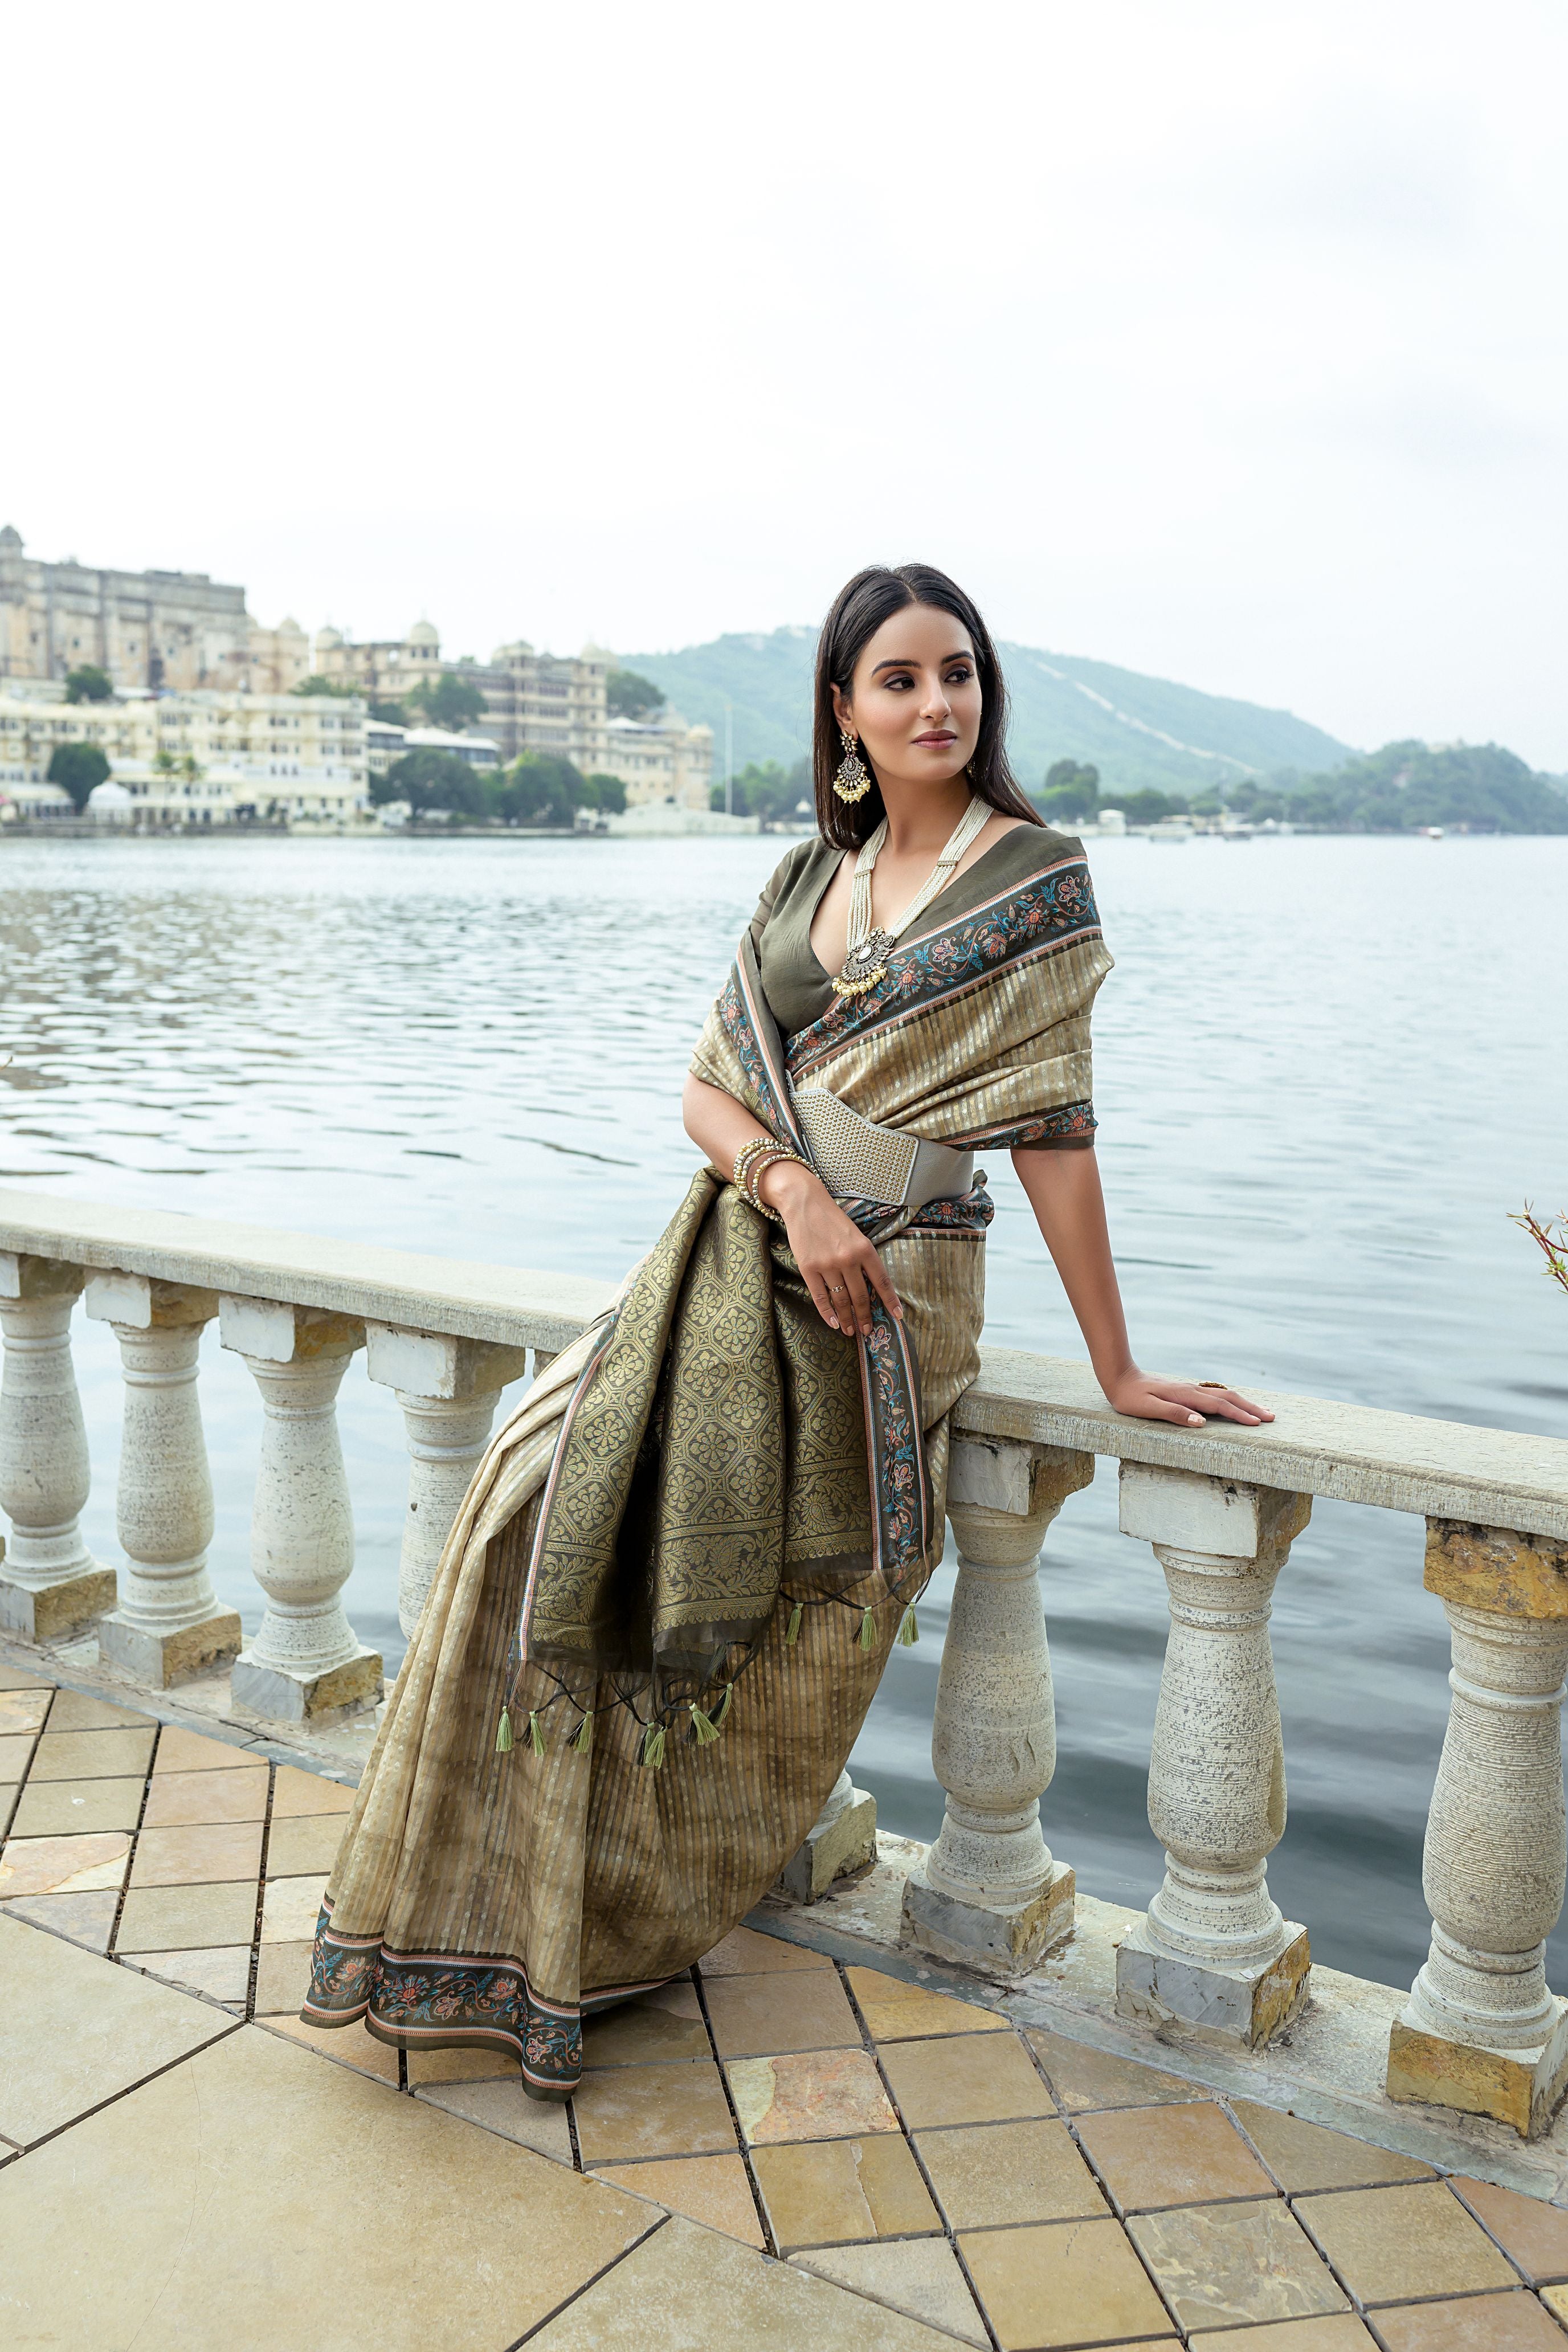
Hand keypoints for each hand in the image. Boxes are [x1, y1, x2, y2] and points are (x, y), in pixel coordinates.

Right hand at [757, 1160, 902, 1336]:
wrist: (805, 1203)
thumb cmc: (832, 1219)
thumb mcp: (856, 1235)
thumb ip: (864, 1258)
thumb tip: (871, 1287)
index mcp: (864, 1249)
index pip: (882, 1281)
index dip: (890, 1301)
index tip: (898, 1317)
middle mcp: (848, 1258)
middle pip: (860, 1296)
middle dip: (865, 1317)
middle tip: (868, 1331)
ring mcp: (827, 1264)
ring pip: (841, 1299)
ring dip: (846, 1319)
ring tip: (850, 1331)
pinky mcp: (808, 1268)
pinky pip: (820, 1296)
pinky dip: (826, 1313)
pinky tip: (832, 1323)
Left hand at [1103, 1371, 1273, 1428]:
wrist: (1118, 1376)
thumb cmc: (1130, 1398)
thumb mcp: (1148, 1409)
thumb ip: (1174, 1414)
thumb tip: (1201, 1422)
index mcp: (1185, 1396)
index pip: (1219, 1407)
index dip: (1240, 1415)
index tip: (1258, 1424)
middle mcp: (1191, 1390)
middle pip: (1228, 1397)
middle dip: (1250, 1407)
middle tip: (1271, 1417)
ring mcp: (1189, 1389)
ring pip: (1222, 1394)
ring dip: (1243, 1403)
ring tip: (1259, 1411)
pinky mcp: (1184, 1391)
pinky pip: (1214, 1395)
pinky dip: (1230, 1400)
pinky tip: (1232, 1405)